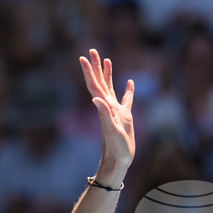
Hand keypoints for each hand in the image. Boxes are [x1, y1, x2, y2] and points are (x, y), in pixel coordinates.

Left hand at [80, 50, 134, 186]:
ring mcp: (116, 111)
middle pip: (100, 82)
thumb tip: (96, 99)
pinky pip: (126, 99)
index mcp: (104, 107)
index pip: (94, 85)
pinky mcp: (124, 117)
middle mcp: (108, 106)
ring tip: (106, 59)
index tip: (83, 57)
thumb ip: (104, 114)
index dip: (89, 71)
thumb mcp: (111, 131)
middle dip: (95, 66)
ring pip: (110, 87)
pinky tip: (129, 83)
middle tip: (91, 50)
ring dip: (107, 74)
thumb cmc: (116, 148)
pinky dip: (127, 90)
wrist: (119, 161)